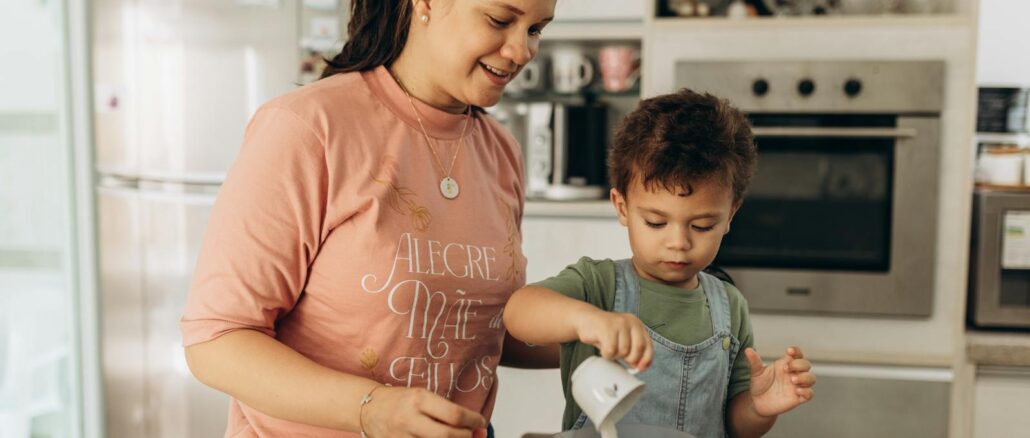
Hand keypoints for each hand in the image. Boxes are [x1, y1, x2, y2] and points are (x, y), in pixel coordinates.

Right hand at [362, 386, 487, 437]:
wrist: (369, 408)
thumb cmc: (401, 401)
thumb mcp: (424, 396)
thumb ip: (447, 411)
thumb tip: (478, 428)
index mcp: (419, 399)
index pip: (454, 414)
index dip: (473, 421)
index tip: (480, 422)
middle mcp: (409, 418)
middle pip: (447, 436)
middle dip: (466, 437)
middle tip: (471, 434)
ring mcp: (401, 437)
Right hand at [573, 308, 653, 371]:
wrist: (585, 319)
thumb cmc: (604, 332)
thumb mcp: (621, 340)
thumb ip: (632, 350)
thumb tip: (639, 366)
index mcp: (637, 325)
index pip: (648, 345)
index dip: (646, 359)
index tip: (640, 368)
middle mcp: (631, 322)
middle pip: (638, 349)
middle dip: (629, 358)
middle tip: (618, 355)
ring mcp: (620, 323)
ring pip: (623, 351)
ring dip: (614, 355)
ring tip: (608, 347)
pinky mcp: (608, 327)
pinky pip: (611, 350)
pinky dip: (606, 353)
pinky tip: (602, 347)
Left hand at [744, 347, 814, 417]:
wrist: (758, 402)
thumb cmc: (759, 384)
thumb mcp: (756, 372)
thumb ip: (754, 362)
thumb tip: (748, 350)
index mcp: (786, 364)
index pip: (797, 354)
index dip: (796, 351)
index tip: (789, 351)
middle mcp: (794, 373)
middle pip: (806, 364)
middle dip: (799, 364)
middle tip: (787, 368)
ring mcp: (797, 385)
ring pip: (811, 378)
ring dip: (805, 378)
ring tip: (793, 380)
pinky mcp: (798, 398)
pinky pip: (809, 394)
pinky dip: (806, 392)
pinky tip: (796, 391)